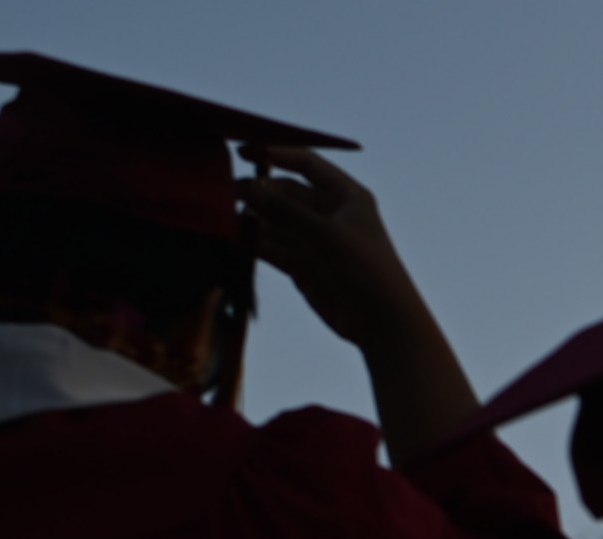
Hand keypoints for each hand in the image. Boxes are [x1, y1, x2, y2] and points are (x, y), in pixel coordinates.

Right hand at [240, 144, 425, 348]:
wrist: (382, 323)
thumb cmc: (367, 270)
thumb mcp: (326, 234)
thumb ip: (285, 211)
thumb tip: (247, 188)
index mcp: (346, 196)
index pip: (307, 164)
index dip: (275, 153)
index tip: (241, 150)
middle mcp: (329, 214)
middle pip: (284, 194)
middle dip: (256, 192)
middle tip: (222, 194)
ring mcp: (314, 241)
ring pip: (274, 222)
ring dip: (250, 219)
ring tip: (219, 216)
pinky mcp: (302, 265)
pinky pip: (271, 247)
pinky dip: (252, 244)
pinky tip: (229, 239)